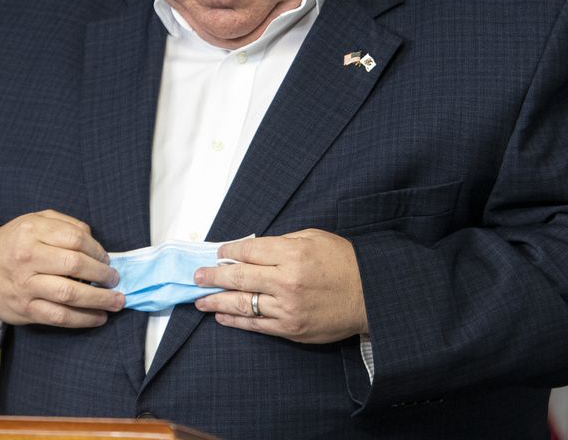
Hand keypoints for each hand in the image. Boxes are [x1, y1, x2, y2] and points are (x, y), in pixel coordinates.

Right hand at [0, 209, 123, 328]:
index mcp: (32, 232)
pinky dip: (83, 319)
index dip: (97, 249)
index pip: (75, 238)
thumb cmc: (14, 243)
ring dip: (99, 299)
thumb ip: (64, 224)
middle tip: (114, 279)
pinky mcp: (25, 310)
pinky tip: (99, 317)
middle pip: (75, 265)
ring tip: (116, 301)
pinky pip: (59, 317)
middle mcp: (27, 258)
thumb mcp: (34, 221)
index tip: (106, 258)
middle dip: (102, 274)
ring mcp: (25, 286)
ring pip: (69, 294)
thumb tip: (93, 239)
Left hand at [193, 229, 366, 342]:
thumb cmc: (343, 262)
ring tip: (200, 300)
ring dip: (217, 302)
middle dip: (213, 276)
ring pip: (243, 304)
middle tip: (197, 276)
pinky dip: (236, 322)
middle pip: (239, 277)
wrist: (370, 294)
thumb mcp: (313, 238)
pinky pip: (257, 325)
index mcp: (292, 254)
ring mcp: (287, 308)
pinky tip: (222, 317)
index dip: (229, 251)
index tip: (218, 253)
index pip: (248, 251)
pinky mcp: (291, 329)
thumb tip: (250, 249)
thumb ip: (281, 242)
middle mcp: (286, 281)